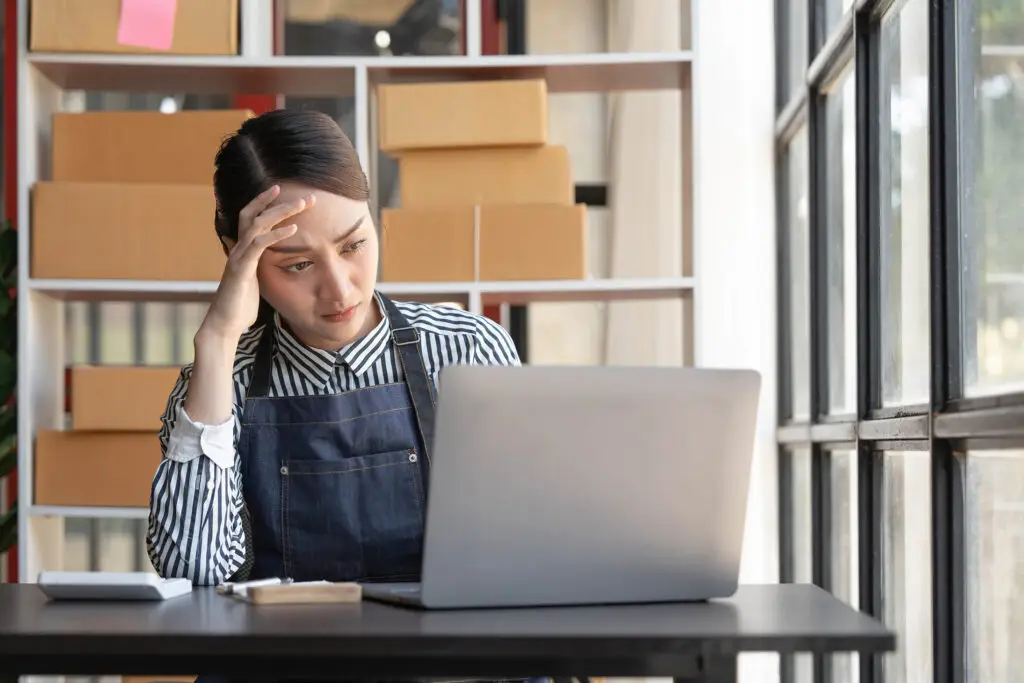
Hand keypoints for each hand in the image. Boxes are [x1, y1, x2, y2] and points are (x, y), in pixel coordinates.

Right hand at [201, 185, 312, 342]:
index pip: (250, 218)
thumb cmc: (240, 306)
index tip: (281, 191)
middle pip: (253, 215)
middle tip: (303, 197)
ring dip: (281, 212)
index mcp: (242, 251)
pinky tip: (294, 229)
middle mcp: (238, 249)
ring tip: (301, 204)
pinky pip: (259, 245)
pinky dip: (277, 234)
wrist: (224, 325)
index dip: (263, 203)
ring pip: (257, 224)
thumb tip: (265, 263)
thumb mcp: (254, 282)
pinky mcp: (241, 269)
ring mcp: (238, 257)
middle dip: (275, 202)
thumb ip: (258, 267)